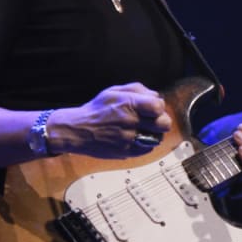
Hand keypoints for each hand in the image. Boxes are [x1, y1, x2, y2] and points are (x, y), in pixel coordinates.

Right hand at [56, 82, 172, 157]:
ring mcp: (129, 138)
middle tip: (154, 121)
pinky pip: (147, 149)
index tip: (153, 108)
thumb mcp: (114, 91)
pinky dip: (146, 144)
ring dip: (154, 133)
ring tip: (144, 130)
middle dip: (161, 121)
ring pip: (158, 138)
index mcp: (128, 104)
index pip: (158, 106)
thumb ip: (138, 90)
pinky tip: (137, 138)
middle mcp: (130, 121)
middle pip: (163, 124)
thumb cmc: (97, 110)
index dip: (159, 107)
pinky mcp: (126, 152)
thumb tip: (156, 96)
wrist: (78, 130)